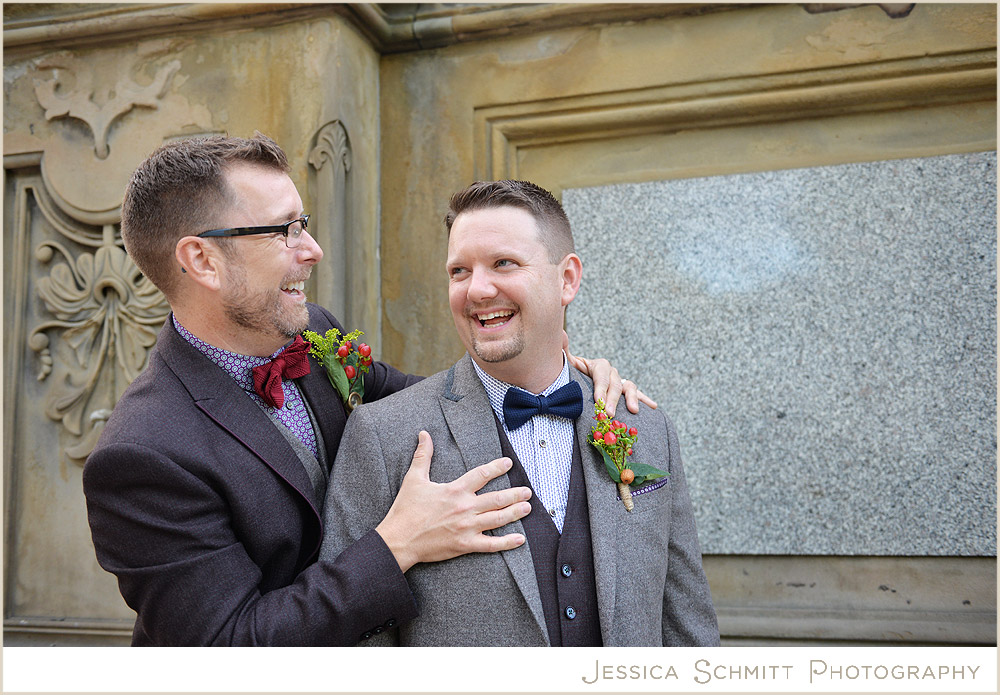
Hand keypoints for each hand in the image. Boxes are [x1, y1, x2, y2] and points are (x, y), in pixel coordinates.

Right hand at [375, 431, 531, 572]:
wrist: (398, 539)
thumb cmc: (405, 510)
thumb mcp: (414, 479)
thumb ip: (423, 456)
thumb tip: (424, 434)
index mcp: (455, 490)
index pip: (481, 474)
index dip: (497, 468)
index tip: (508, 463)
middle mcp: (465, 507)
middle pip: (497, 498)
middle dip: (515, 494)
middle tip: (527, 491)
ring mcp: (467, 527)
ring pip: (498, 518)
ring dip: (515, 512)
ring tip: (527, 507)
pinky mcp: (465, 544)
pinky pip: (491, 544)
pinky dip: (507, 542)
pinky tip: (520, 539)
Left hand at [563, 330, 656, 415]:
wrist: (577, 381)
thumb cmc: (572, 375)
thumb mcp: (567, 365)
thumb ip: (564, 353)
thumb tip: (562, 337)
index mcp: (598, 366)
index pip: (602, 375)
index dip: (601, 388)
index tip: (598, 401)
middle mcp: (611, 373)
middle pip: (615, 384)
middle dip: (613, 399)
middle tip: (609, 413)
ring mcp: (619, 383)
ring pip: (629, 387)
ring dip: (632, 398)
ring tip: (633, 410)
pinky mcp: (624, 393)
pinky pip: (637, 395)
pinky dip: (645, 400)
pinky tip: (653, 406)